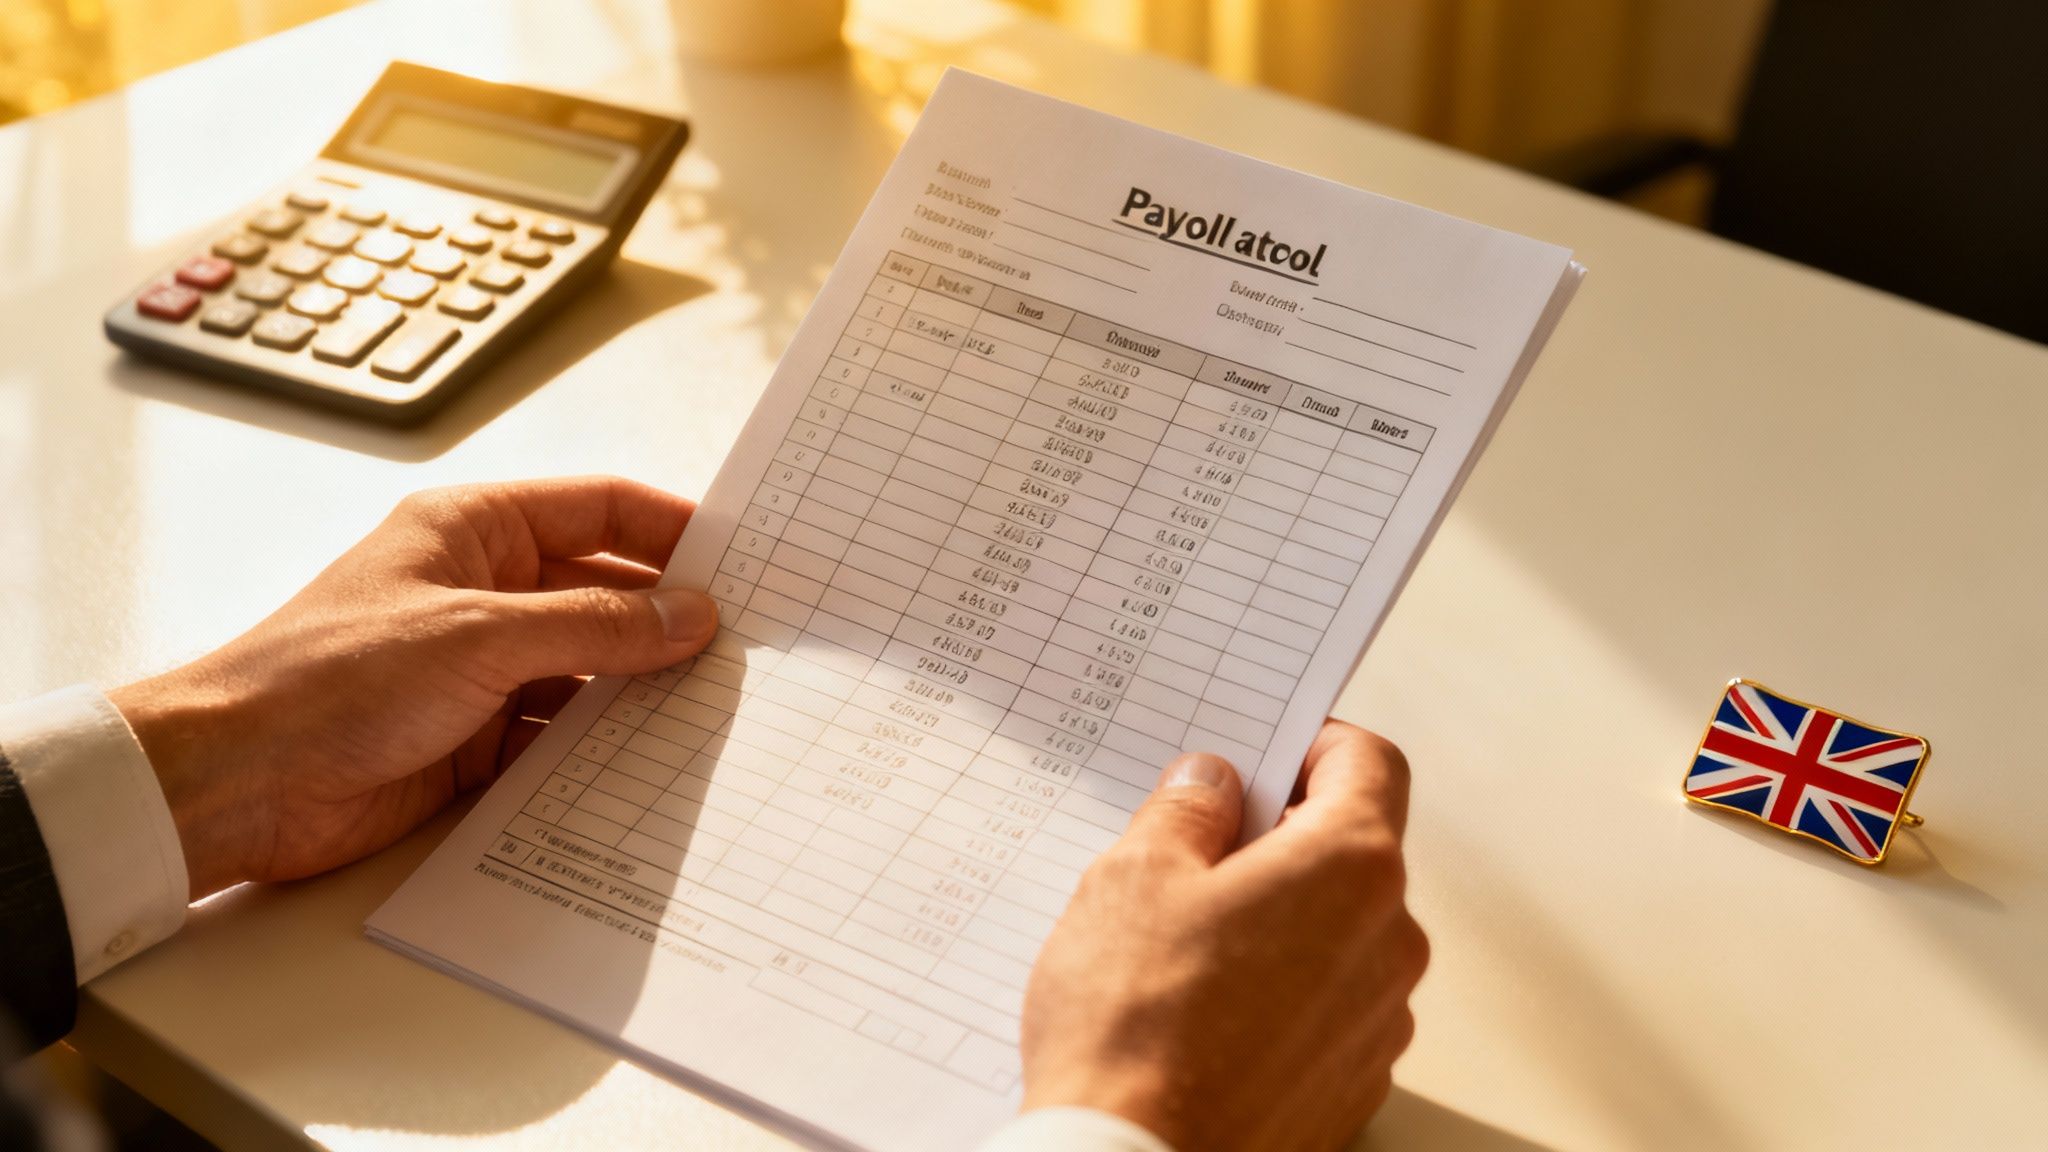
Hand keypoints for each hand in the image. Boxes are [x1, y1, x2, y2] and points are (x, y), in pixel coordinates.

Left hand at [110, 477, 718, 900]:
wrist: (239, 782)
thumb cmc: (327, 679)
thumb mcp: (479, 636)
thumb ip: (593, 625)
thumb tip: (686, 616)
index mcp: (475, 532)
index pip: (598, 510)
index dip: (671, 529)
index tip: (742, 559)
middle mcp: (483, 592)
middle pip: (603, 593)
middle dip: (667, 620)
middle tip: (747, 647)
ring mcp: (481, 670)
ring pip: (589, 671)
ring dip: (640, 692)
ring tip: (715, 710)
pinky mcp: (475, 742)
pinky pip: (561, 739)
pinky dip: (602, 752)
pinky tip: (652, 767)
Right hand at [1020, 721, 1426, 1151]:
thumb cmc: (1135, 1026)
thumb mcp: (1134, 876)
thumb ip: (1187, 811)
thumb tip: (1212, 785)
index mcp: (1350, 867)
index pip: (1370, 764)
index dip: (1314, 744)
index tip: (1266, 753)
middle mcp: (1388, 942)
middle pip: (1353, 852)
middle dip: (1281, 839)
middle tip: (1194, 852)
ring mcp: (1379, 1023)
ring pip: (1339, 935)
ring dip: (1281, 921)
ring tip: (1184, 948)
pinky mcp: (1352, 1086)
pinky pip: (1328, 1008)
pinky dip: (1281, 994)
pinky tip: (1204, 1012)